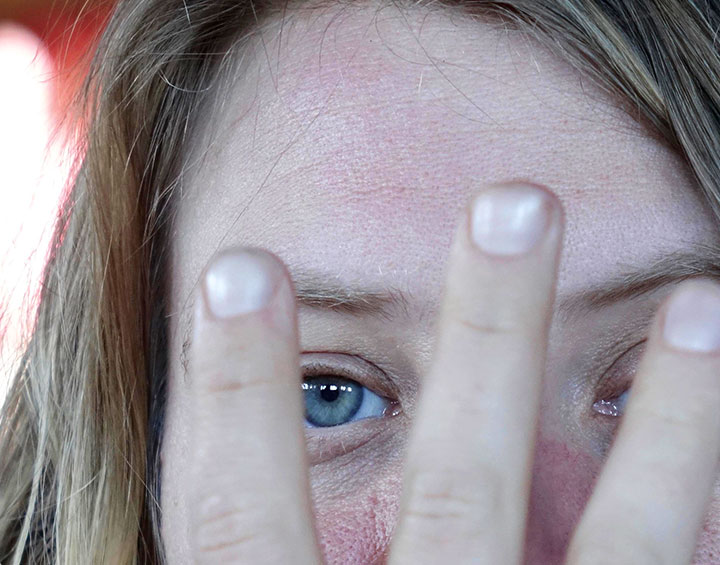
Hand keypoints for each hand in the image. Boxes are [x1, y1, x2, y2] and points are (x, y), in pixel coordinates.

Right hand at [187, 183, 719, 563]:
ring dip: (674, 422)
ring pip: (632, 547)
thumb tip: (189, 498)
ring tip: (705, 301)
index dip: (236, 387)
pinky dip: (715, 502)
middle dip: (488, 333)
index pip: (237, 515)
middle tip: (517, 201)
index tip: (240, 266)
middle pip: (461, 484)